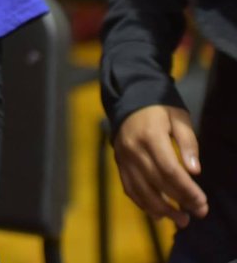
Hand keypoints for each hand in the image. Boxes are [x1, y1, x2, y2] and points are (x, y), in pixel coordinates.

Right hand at [113, 105, 207, 227]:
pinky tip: (157, 214)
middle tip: (198, 213)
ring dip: (161, 209)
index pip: (169, 169)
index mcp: (150, 136)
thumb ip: (188, 143)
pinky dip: (143, 204)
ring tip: (181, 220)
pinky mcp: (118, 164)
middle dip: (179, 201)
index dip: (186, 189)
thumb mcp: (179, 118)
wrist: (129, 100)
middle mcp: (133, 150)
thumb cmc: (159, 109)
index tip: (202, 201)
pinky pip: (129, 188)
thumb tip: (194, 171)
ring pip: (141, 190)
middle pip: (157, 182)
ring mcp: (123, 158)